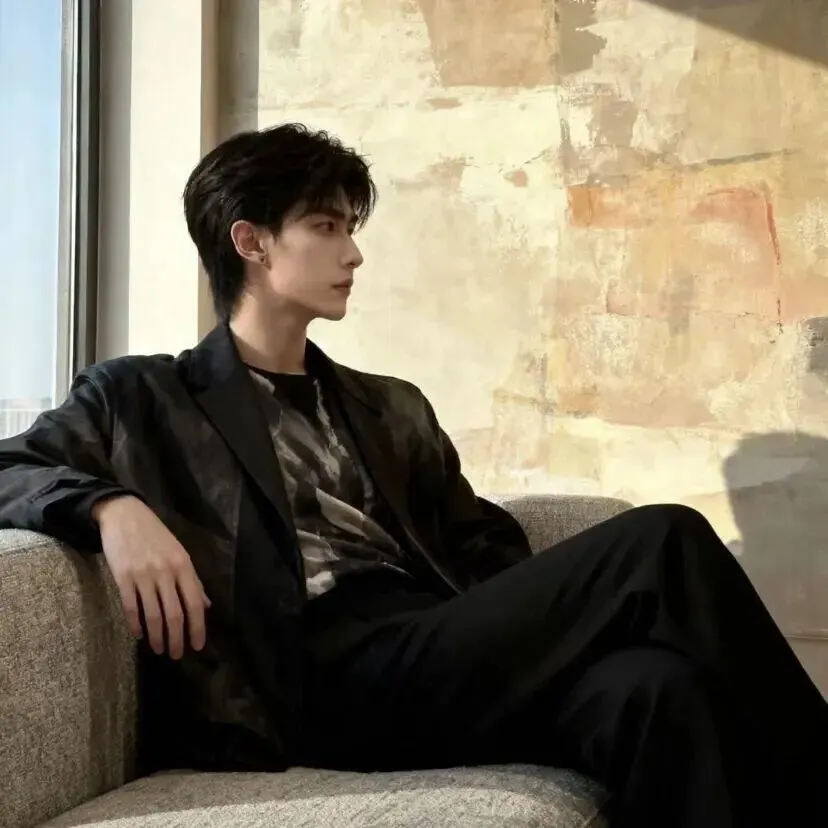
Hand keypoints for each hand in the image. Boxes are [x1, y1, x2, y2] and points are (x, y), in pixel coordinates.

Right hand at [93, 495, 210, 658]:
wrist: (125, 515)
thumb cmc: (156, 536)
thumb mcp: (179, 553)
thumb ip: (192, 580)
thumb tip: (206, 605)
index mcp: (184, 566)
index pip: (195, 603)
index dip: (198, 627)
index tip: (198, 646)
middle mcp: (166, 572)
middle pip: (175, 613)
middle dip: (177, 638)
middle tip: (176, 655)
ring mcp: (144, 575)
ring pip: (154, 614)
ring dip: (158, 636)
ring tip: (159, 649)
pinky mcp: (123, 577)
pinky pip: (131, 607)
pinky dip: (137, 624)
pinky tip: (140, 635)